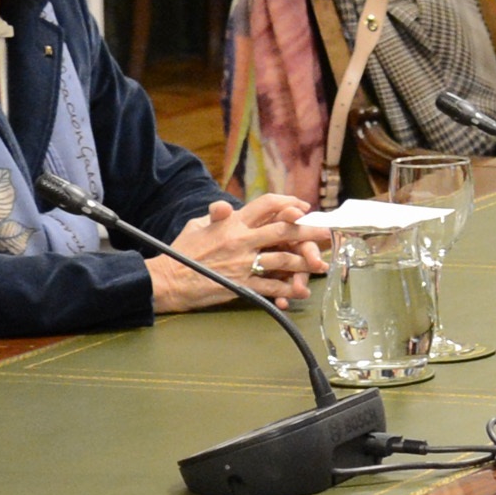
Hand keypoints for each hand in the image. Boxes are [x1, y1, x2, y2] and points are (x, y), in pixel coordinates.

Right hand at [151, 196, 330, 313]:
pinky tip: (300, 291)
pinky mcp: (241, 284)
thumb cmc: (181, 251)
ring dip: (305, 261)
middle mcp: (241, 240)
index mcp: (233, 222)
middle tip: (328, 233)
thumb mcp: (197, 225)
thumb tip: (226, 207)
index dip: (287, 203)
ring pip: (283, 258)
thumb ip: (217, 215)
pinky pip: (270, 286)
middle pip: (283, 230)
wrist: (167, 280)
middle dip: (309, 231)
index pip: (266, 205)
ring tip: (320, 263)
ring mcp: (243, 263)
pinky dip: (287, 289)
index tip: (302, 207)